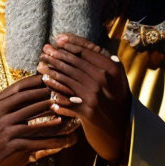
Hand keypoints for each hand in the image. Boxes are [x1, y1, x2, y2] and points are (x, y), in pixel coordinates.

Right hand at [0, 74, 78, 165]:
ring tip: (70, 113)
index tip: (55, 78)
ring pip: (35, 119)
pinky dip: (52, 140)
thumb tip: (33, 90)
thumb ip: (10, 103)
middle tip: (68, 93)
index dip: (39, 81)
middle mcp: (0, 113)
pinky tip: (65, 140)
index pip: (21, 86)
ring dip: (55, 116)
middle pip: (30, 99)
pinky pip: (36, 141)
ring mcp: (4, 129)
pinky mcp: (10, 145)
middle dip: (50, 95)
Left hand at [37, 33, 131, 162]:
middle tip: (44, 49)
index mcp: (113, 68)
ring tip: (41, 64)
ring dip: (52, 70)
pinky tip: (45, 82)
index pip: (87, 51)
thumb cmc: (116, 96)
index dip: (70, 44)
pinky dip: (54, 89)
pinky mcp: (87, 111)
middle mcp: (104, 80)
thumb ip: (102, 59)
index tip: (57, 38)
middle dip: (57, 55)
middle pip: (75, 63)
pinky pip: (65, 98)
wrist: (123, 127)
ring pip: (68, 78)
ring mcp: (95, 96)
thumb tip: (88, 45)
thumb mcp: (116, 75)